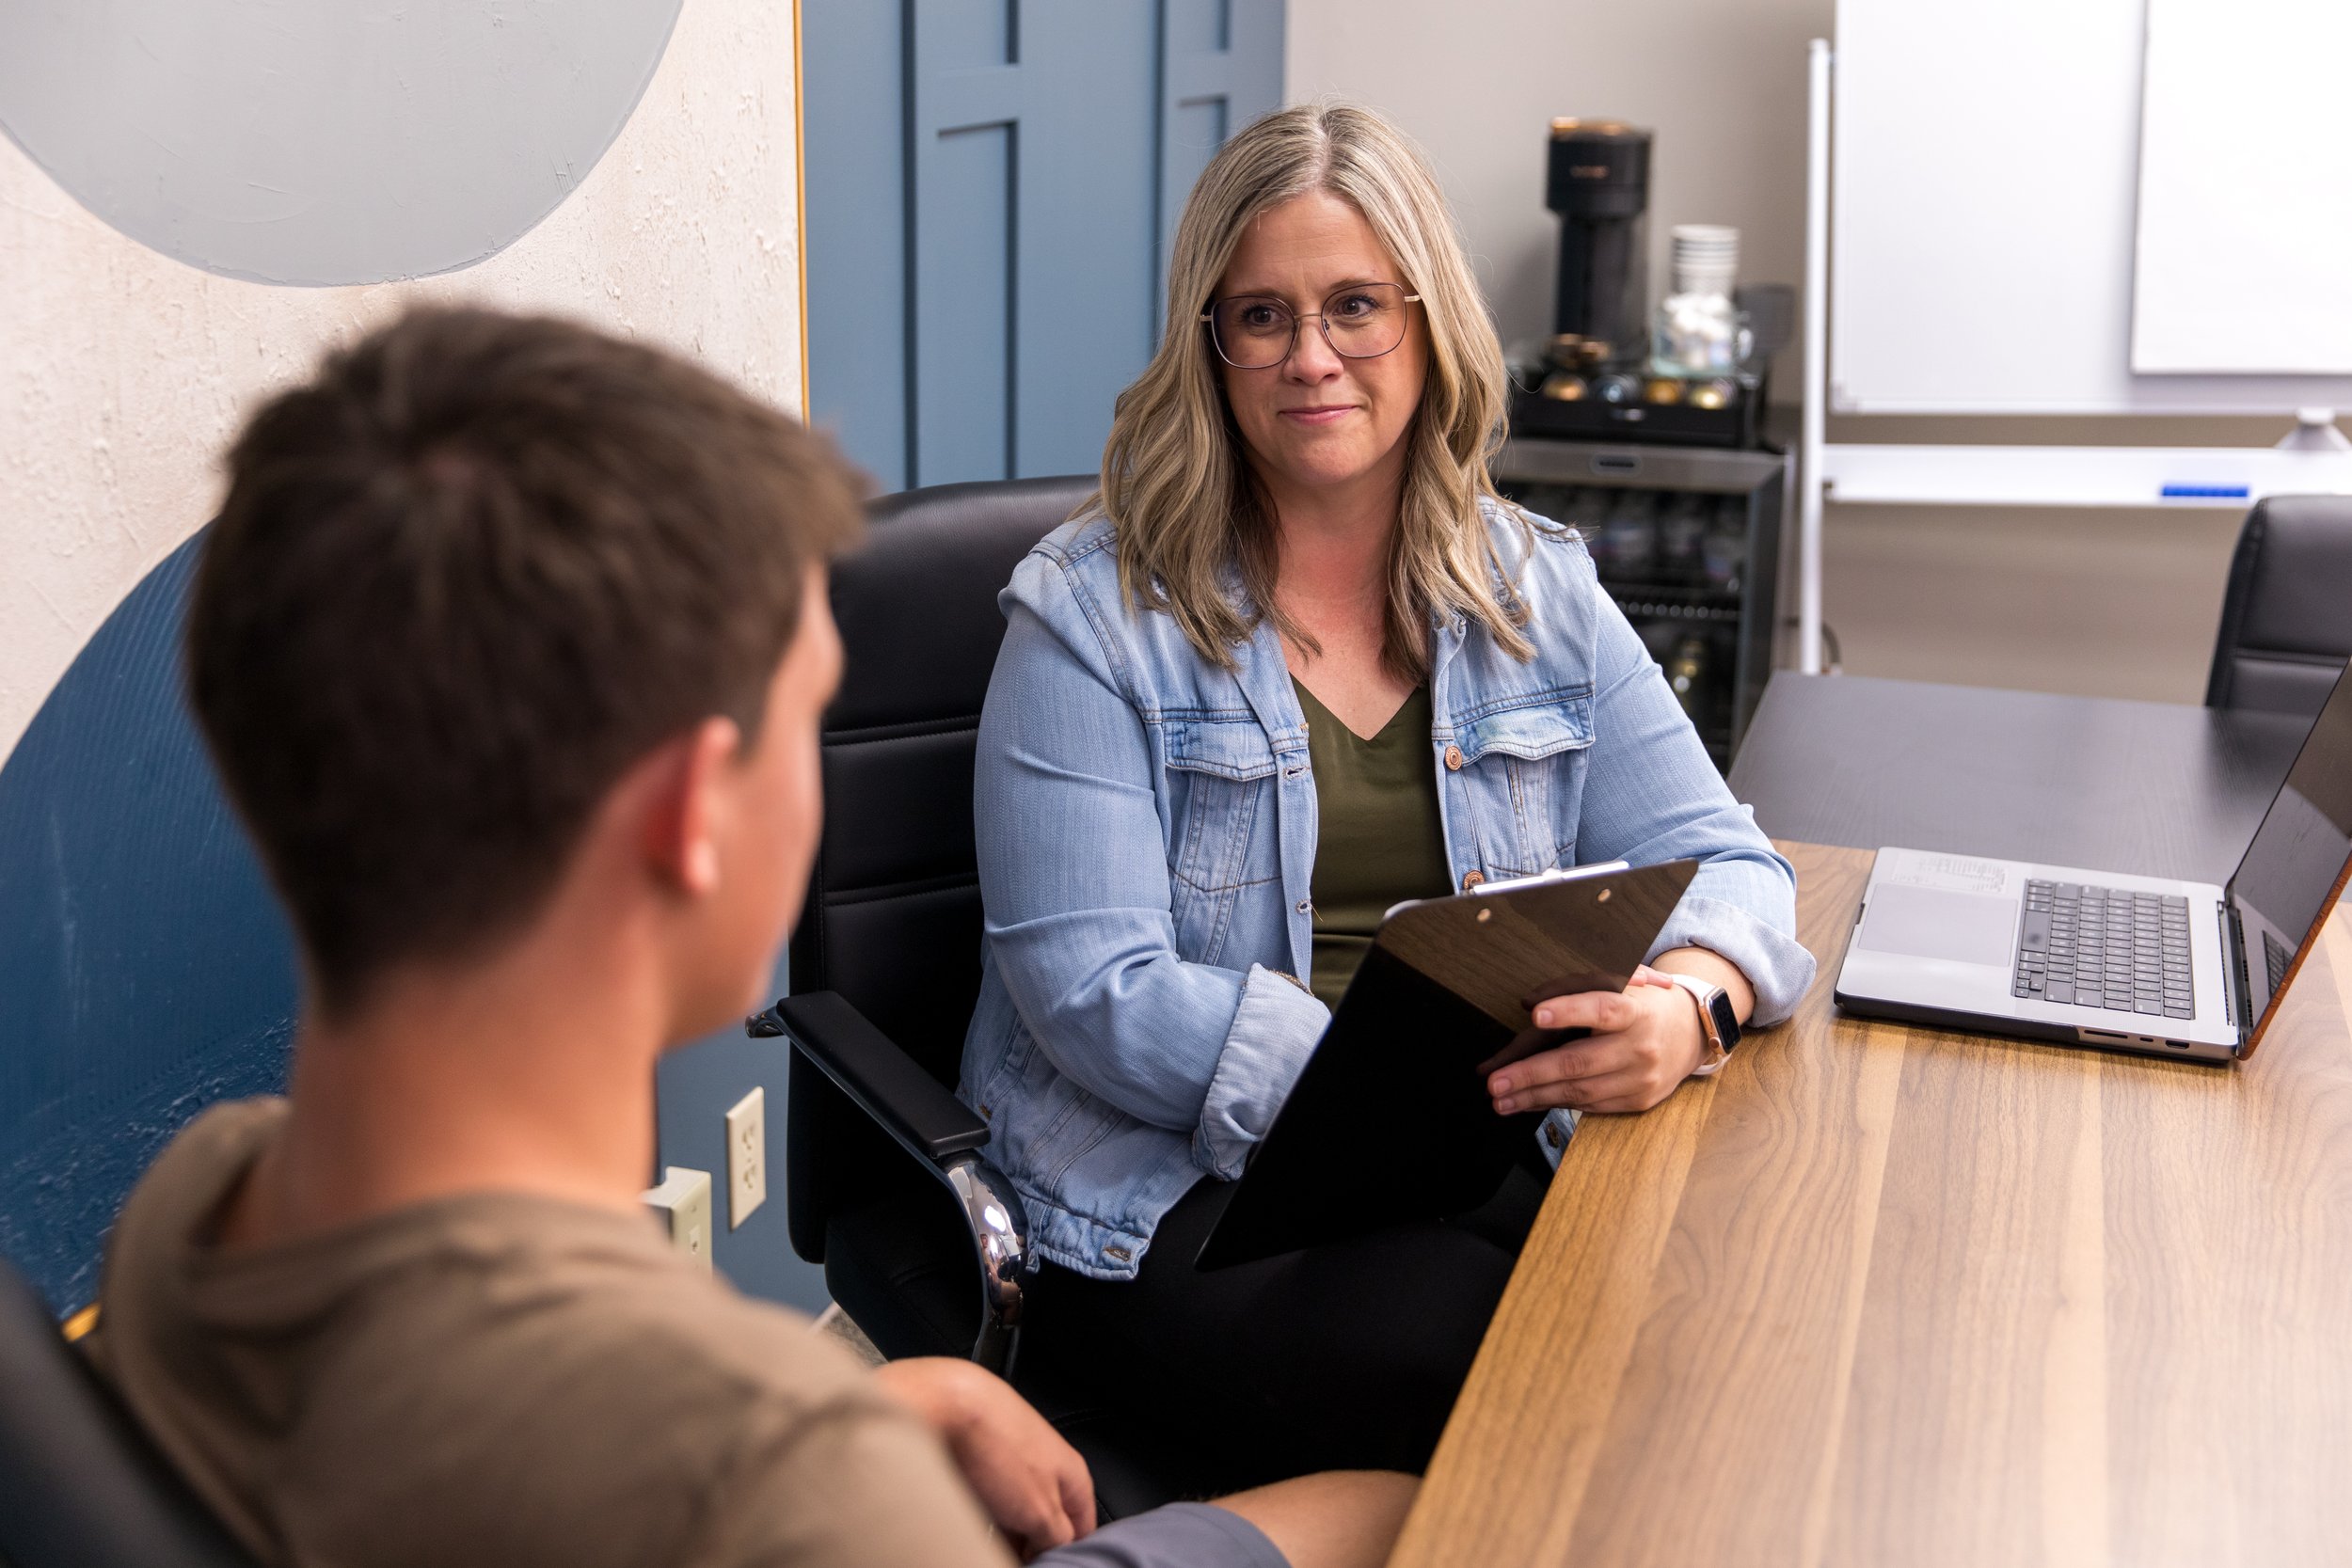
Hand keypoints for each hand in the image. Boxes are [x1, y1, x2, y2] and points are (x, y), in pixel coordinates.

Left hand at [871, 1357, 1094, 1557]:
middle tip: (1012, 1558)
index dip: (1065, 1555)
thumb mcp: (1039, 1510)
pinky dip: (980, 1514)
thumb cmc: (995, 1445)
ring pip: (1014, 1512)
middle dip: (1029, 1545)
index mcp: (1073, 1474)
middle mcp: (1046, 1465)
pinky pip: (988, 1498)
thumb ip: (1056, 1537)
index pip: (1083, 1529)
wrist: (944, 1404)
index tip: (1043, 1564)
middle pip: (1045, 1522)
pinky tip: (966, 1520)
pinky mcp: (981, 1459)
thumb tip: (1054, 1552)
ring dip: (1003, 1532)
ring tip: (983, 1536)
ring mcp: (1012, 1460)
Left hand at [1487, 954, 1723, 1115]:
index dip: (1569, 1011)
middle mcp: (1639, 1046)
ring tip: (1500, 1099)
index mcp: (1635, 1009)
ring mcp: (1640, 1078)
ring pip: (1580, 1091)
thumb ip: (1570, 988)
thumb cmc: (1642, 1004)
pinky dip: (1555, 1104)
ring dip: (1534, 1097)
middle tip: (1494, 1082)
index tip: (1536, 1015)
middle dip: (1531, 1074)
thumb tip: (1526, 1004)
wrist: (1691, 1035)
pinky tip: (1529, 1102)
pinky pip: (1590, 1105)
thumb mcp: (1615, 982)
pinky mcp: (1637, 1101)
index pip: (1602, 1008)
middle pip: (1580, 1062)